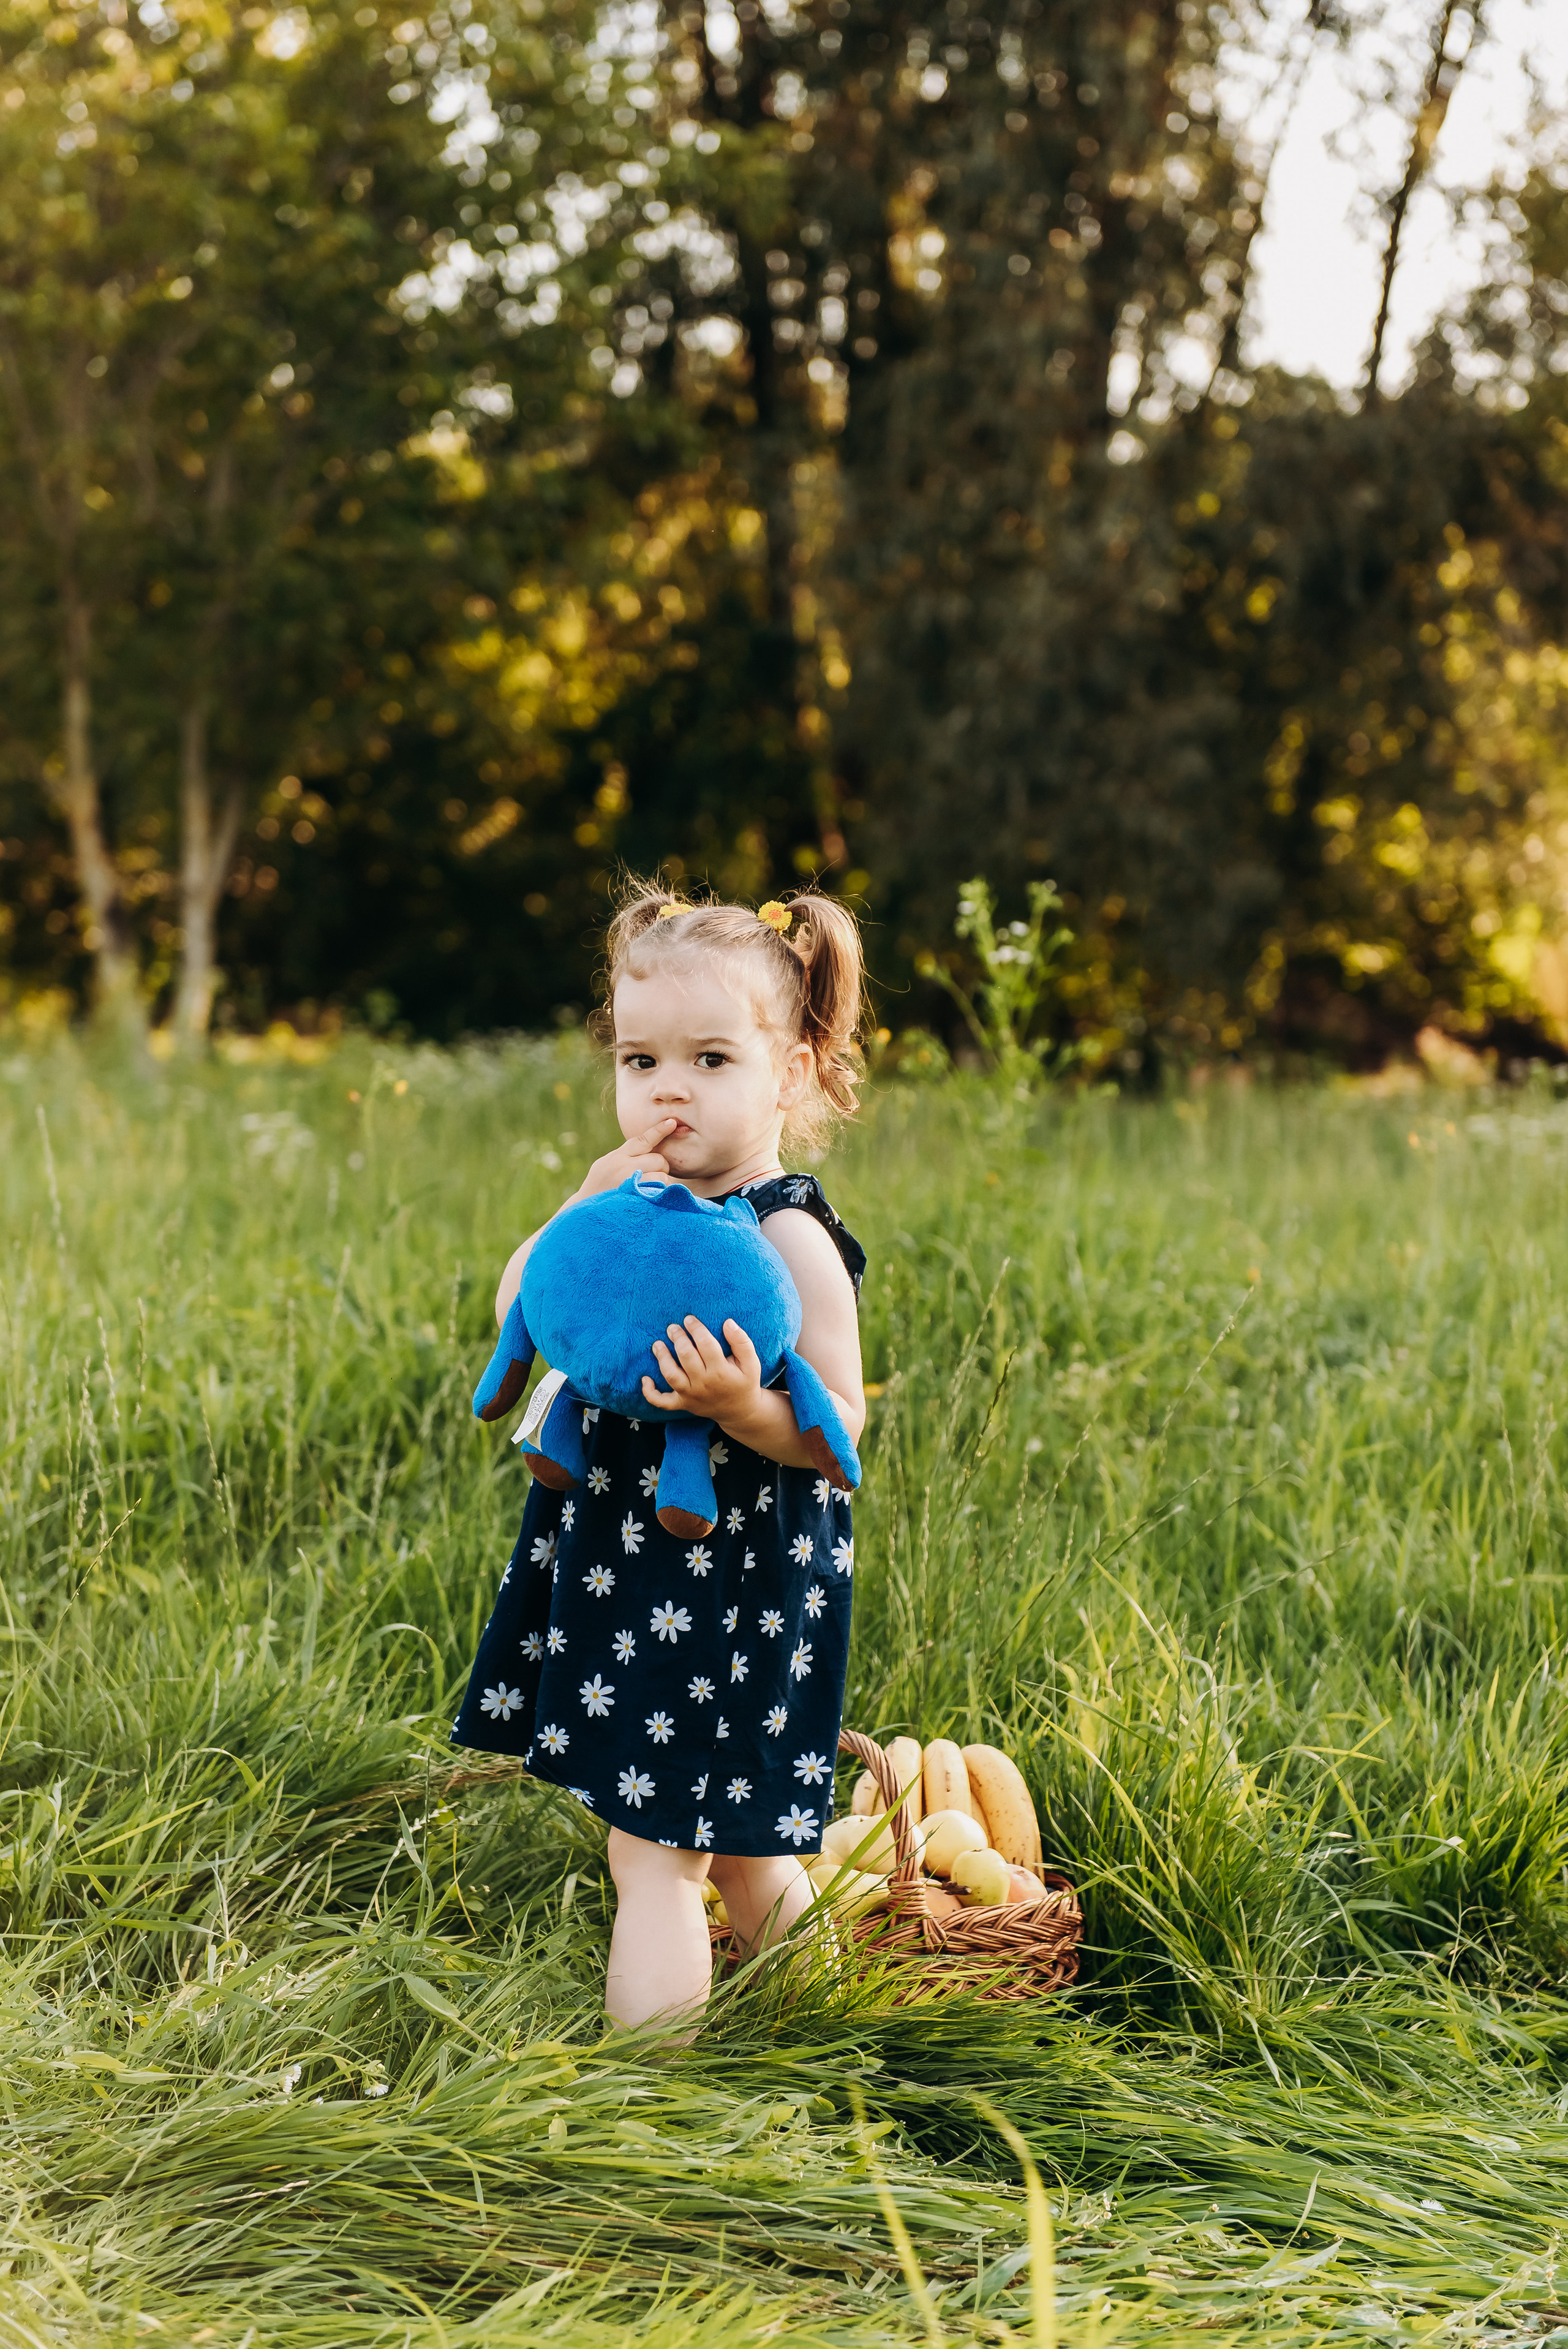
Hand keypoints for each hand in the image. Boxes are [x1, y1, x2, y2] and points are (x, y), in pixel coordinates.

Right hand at [572, 1117, 680, 1202]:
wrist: (585, 1211)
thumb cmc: (599, 1185)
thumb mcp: (605, 1164)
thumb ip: (624, 1155)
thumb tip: (647, 1143)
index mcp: (617, 1157)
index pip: (642, 1140)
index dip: (659, 1130)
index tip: (671, 1122)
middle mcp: (623, 1167)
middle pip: (658, 1159)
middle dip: (660, 1166)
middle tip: (651, 1174)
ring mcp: (630, 1184)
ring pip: (662, 1176)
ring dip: (660, 1181)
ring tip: (647, 1187)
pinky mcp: (637, 1199)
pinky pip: (659, 1191)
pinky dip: (658, 1193)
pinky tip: (647, 1196)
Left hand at [642, 1316, 763, 1421]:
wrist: (739, 1411)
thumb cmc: (744, 1383)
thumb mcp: (751, 1363)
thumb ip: (742, 1342)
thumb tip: (728, 1323)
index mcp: (721, 1372)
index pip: (706, 1345)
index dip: (696, 1329)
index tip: (689, 1319)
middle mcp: (704, 1384)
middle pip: (686, 1356)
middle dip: (678, 1338)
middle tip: (672, 1327)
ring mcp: (691, 1396)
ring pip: (671, 1375)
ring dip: (662, 1358)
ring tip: (657, 1344)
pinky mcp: (683, 1404)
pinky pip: (662, 1402)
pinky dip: (650, 1393)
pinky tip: (645, 1378)